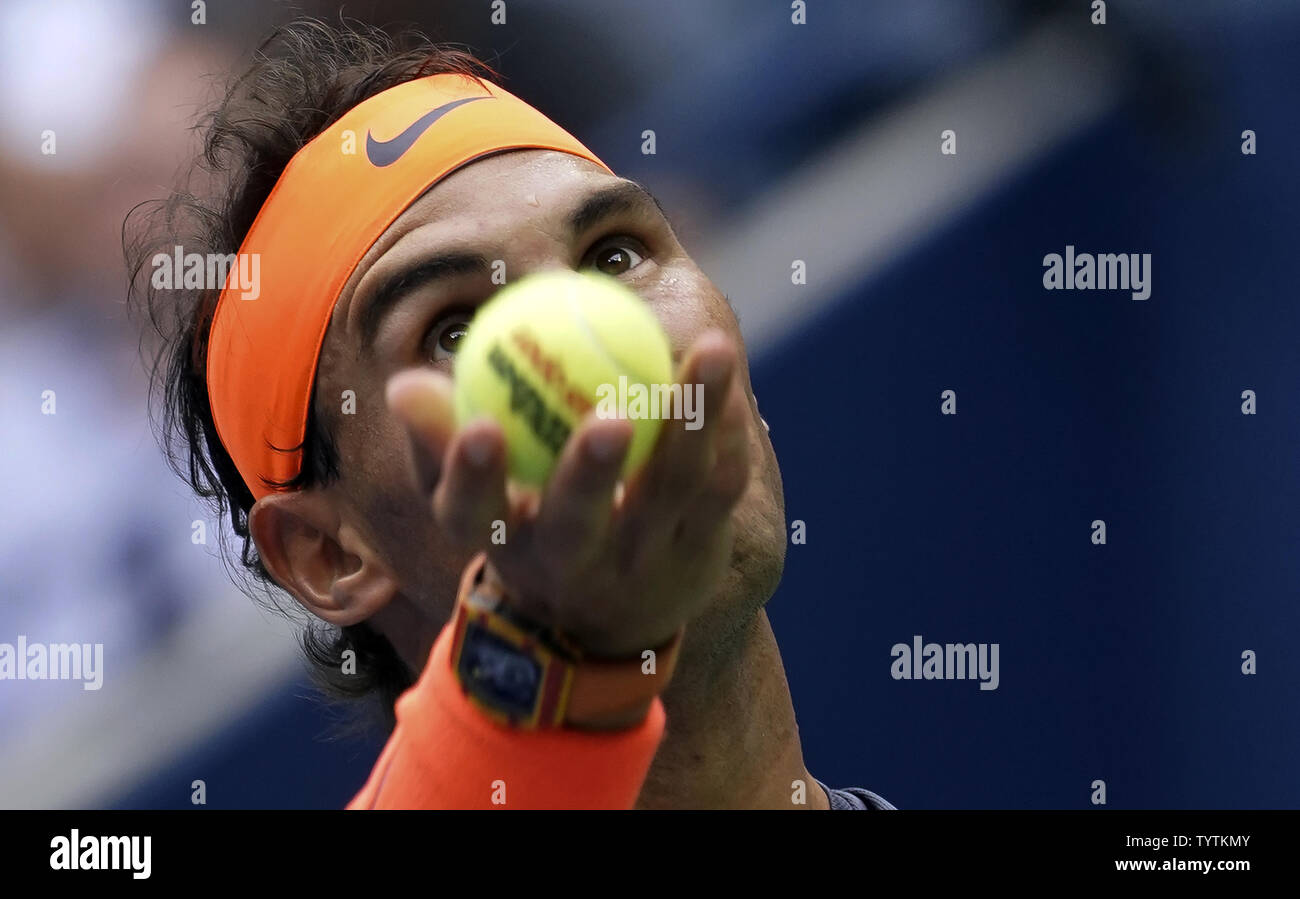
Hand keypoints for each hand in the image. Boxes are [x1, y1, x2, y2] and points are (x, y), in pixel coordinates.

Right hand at [386, 328, 750, 658]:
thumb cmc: (528, 528)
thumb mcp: (476, 500)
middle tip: (608, 415)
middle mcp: (571, 563)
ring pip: (670, 492)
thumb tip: (403, 383)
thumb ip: (440, 441)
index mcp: (505, 543)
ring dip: (692, 422)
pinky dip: (725, 433)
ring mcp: (641, 561)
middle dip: (589, 473)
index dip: (472, 477)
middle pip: (577, 521)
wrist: (609, 618)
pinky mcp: (700, 553)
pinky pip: (719, 487)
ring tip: (709, 350)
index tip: (479, 427)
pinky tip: (726, 381)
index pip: (472, 516)